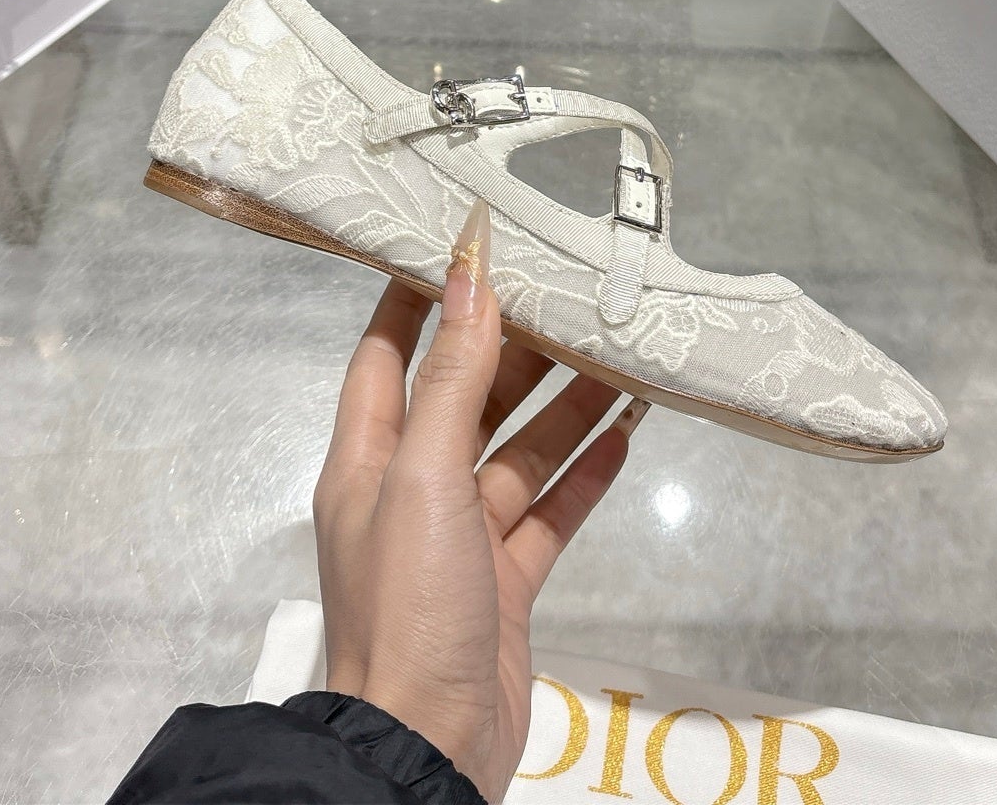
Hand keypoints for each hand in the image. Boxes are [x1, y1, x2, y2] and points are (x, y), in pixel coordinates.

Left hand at [314, 199, 644, 802]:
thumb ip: (452, 380)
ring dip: (565, 410)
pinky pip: (549, 512)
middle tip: (570, 301)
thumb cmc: (408, 604)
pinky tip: (626, 438)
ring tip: (618, 360)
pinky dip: (584, 475)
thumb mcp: (424, 477)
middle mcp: (411, 490)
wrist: (427, 747)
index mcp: (370, 459)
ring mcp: (460, 538)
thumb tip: (468, 282)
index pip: (387, 356)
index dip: (419, 300)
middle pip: (467, 399)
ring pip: (518, 454)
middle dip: (515, 352)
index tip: (461, 248)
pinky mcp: (505, 580)